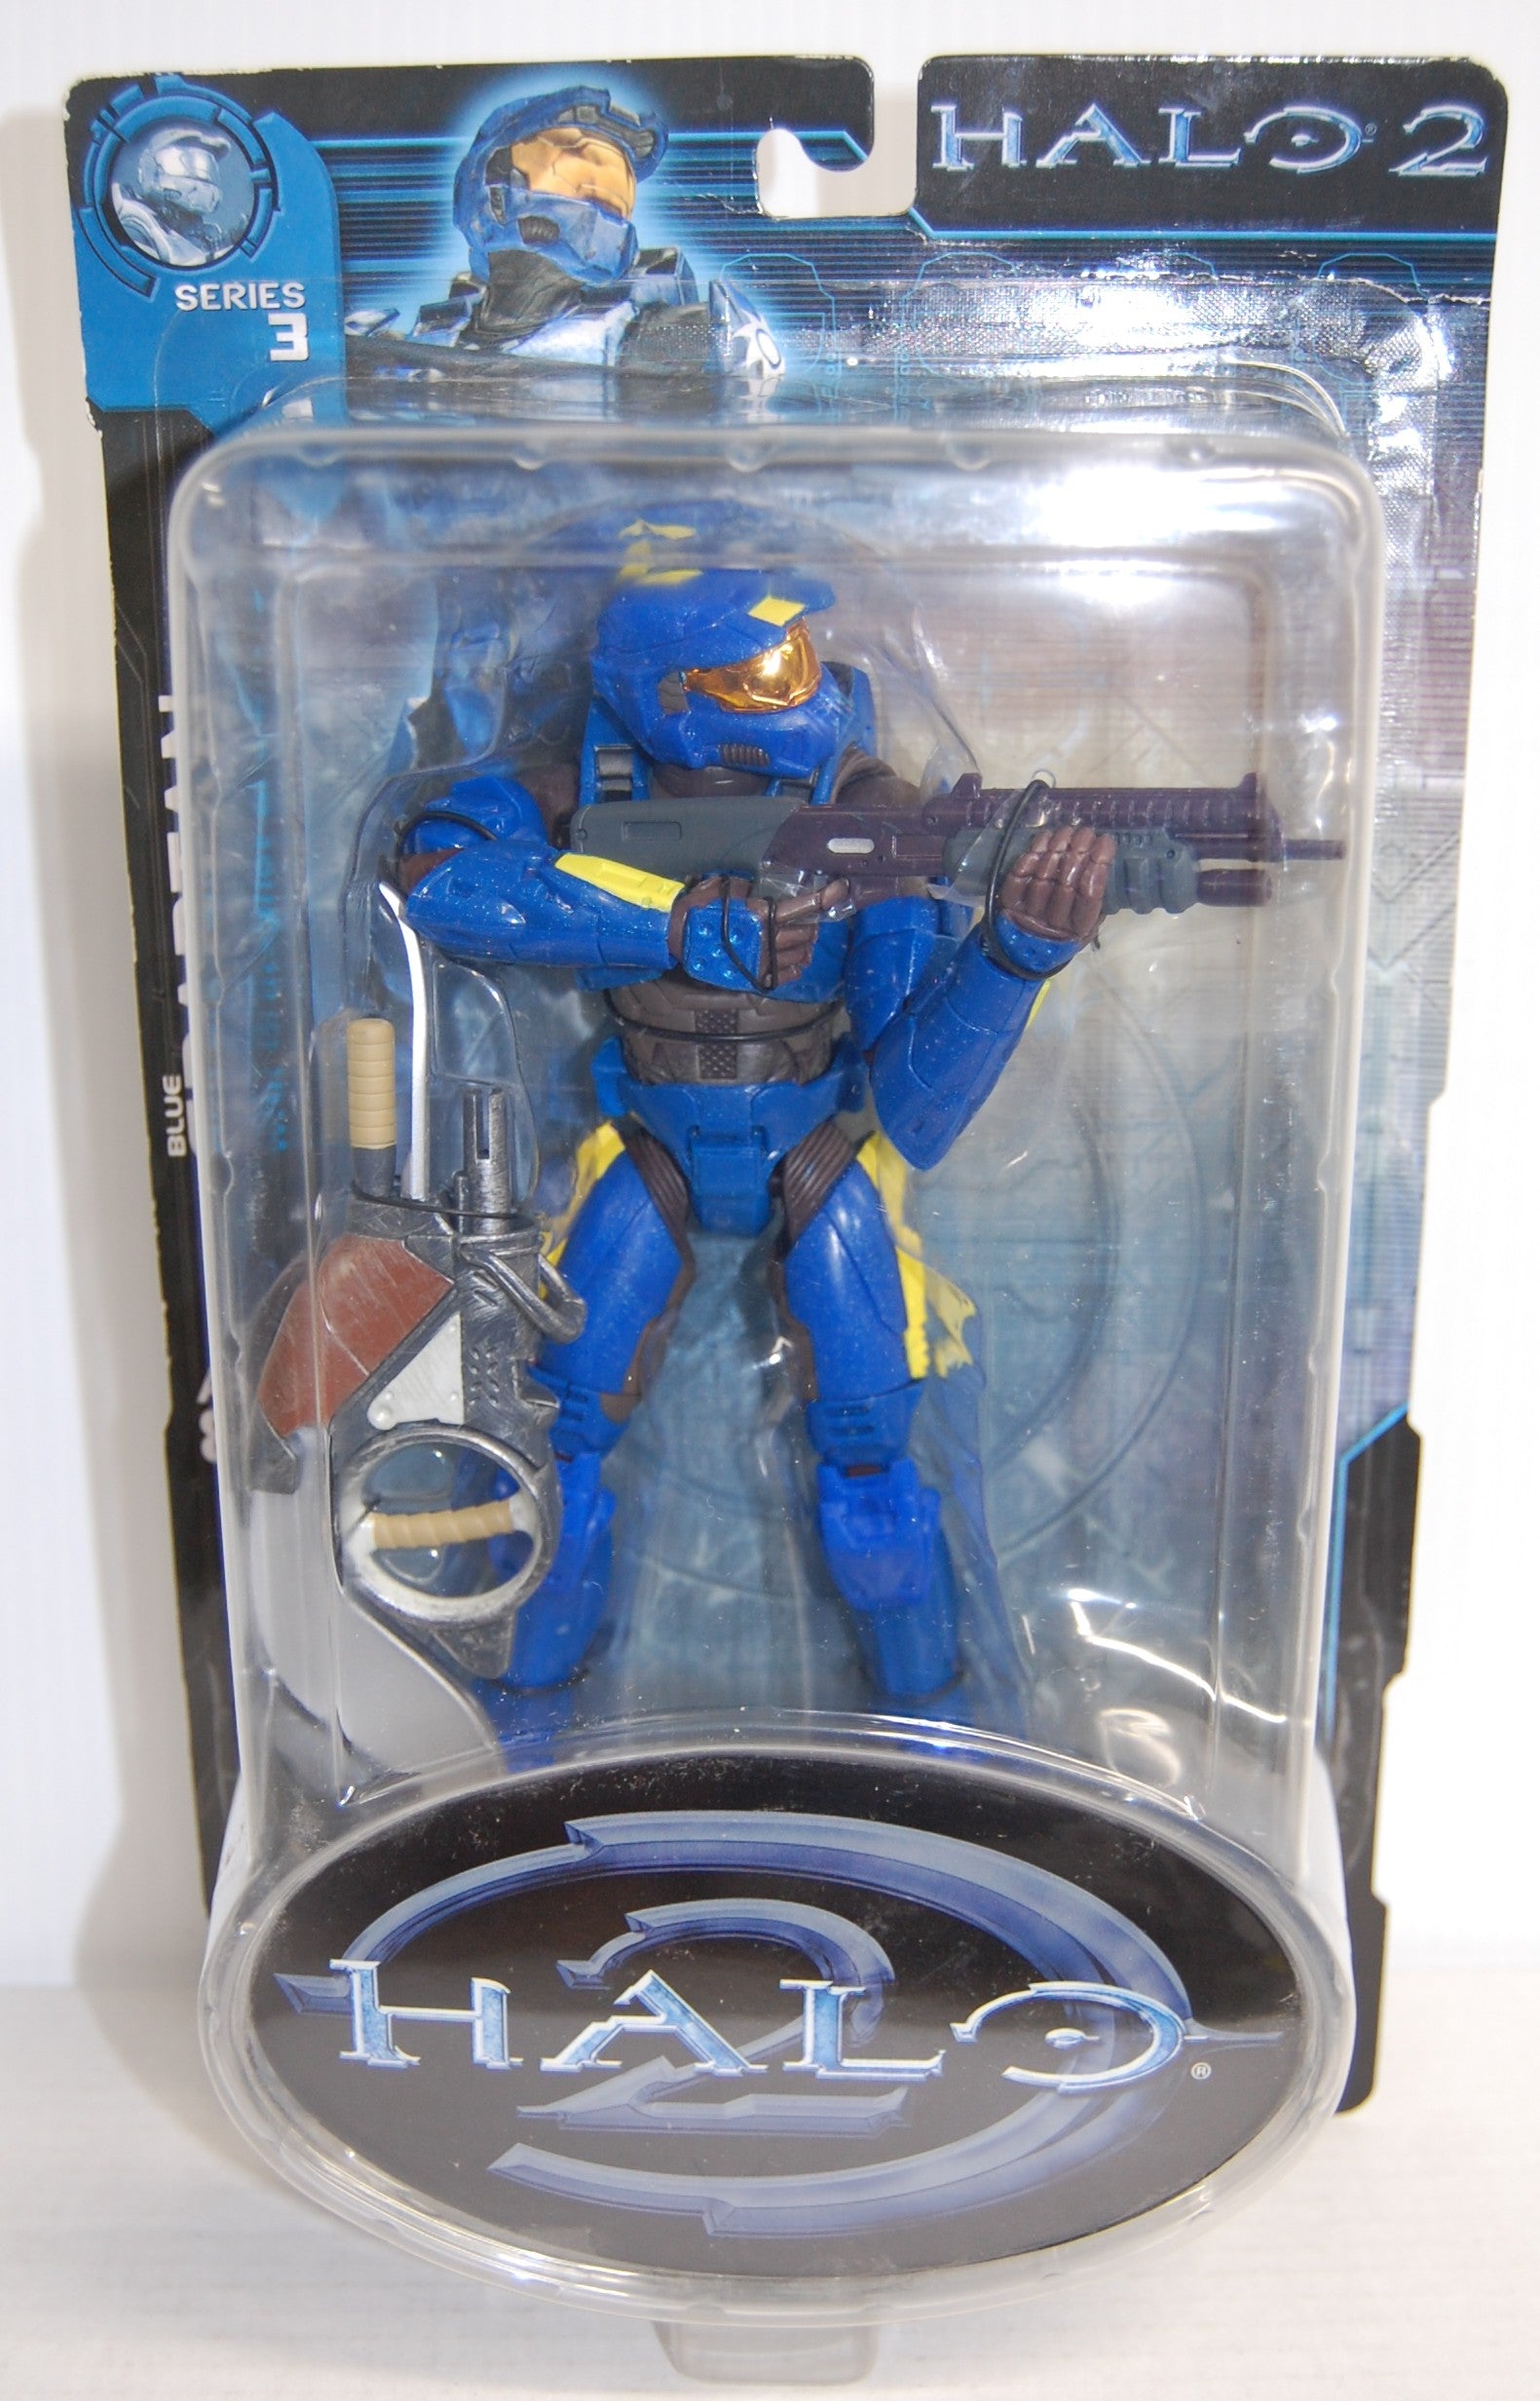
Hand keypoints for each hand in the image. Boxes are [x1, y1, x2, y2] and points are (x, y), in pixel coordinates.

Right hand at [669, 875, 848, 989]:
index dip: (826, 897)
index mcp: (762, 916)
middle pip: (806, 932)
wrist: (676, 939)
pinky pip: (789, 973)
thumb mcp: (722, 887)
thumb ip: (747, 888)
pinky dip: (796, 965)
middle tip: (806, 918)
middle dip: (811, 923)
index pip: (804, 907)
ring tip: (801, 937)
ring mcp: (764, 961)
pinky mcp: (756, 977)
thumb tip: (759, 891)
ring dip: (805, 944)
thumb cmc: (698, 910)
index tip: (840, 889)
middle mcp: (768, 940)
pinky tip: (793, 957)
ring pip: (801, 953)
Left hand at [997, 823, 1113, 946]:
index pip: (1090, 895)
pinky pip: (1018, 879)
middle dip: (1078, 852)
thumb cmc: (1063, 933)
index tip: (1106, 841)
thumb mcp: (1088, 926)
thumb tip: (1105, 864)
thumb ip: (1096, 902)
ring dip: (1056, 849)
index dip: (1098, 866)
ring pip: (1043, 878)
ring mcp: (1029, 915)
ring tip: (1067, 831)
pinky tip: (1043, 840)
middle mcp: (1053, 924)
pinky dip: (1030, 858)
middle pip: (1066, 883)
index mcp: (1078, 929)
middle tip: (1086, 832)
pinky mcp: (1009, 905)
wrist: (1026, 952)